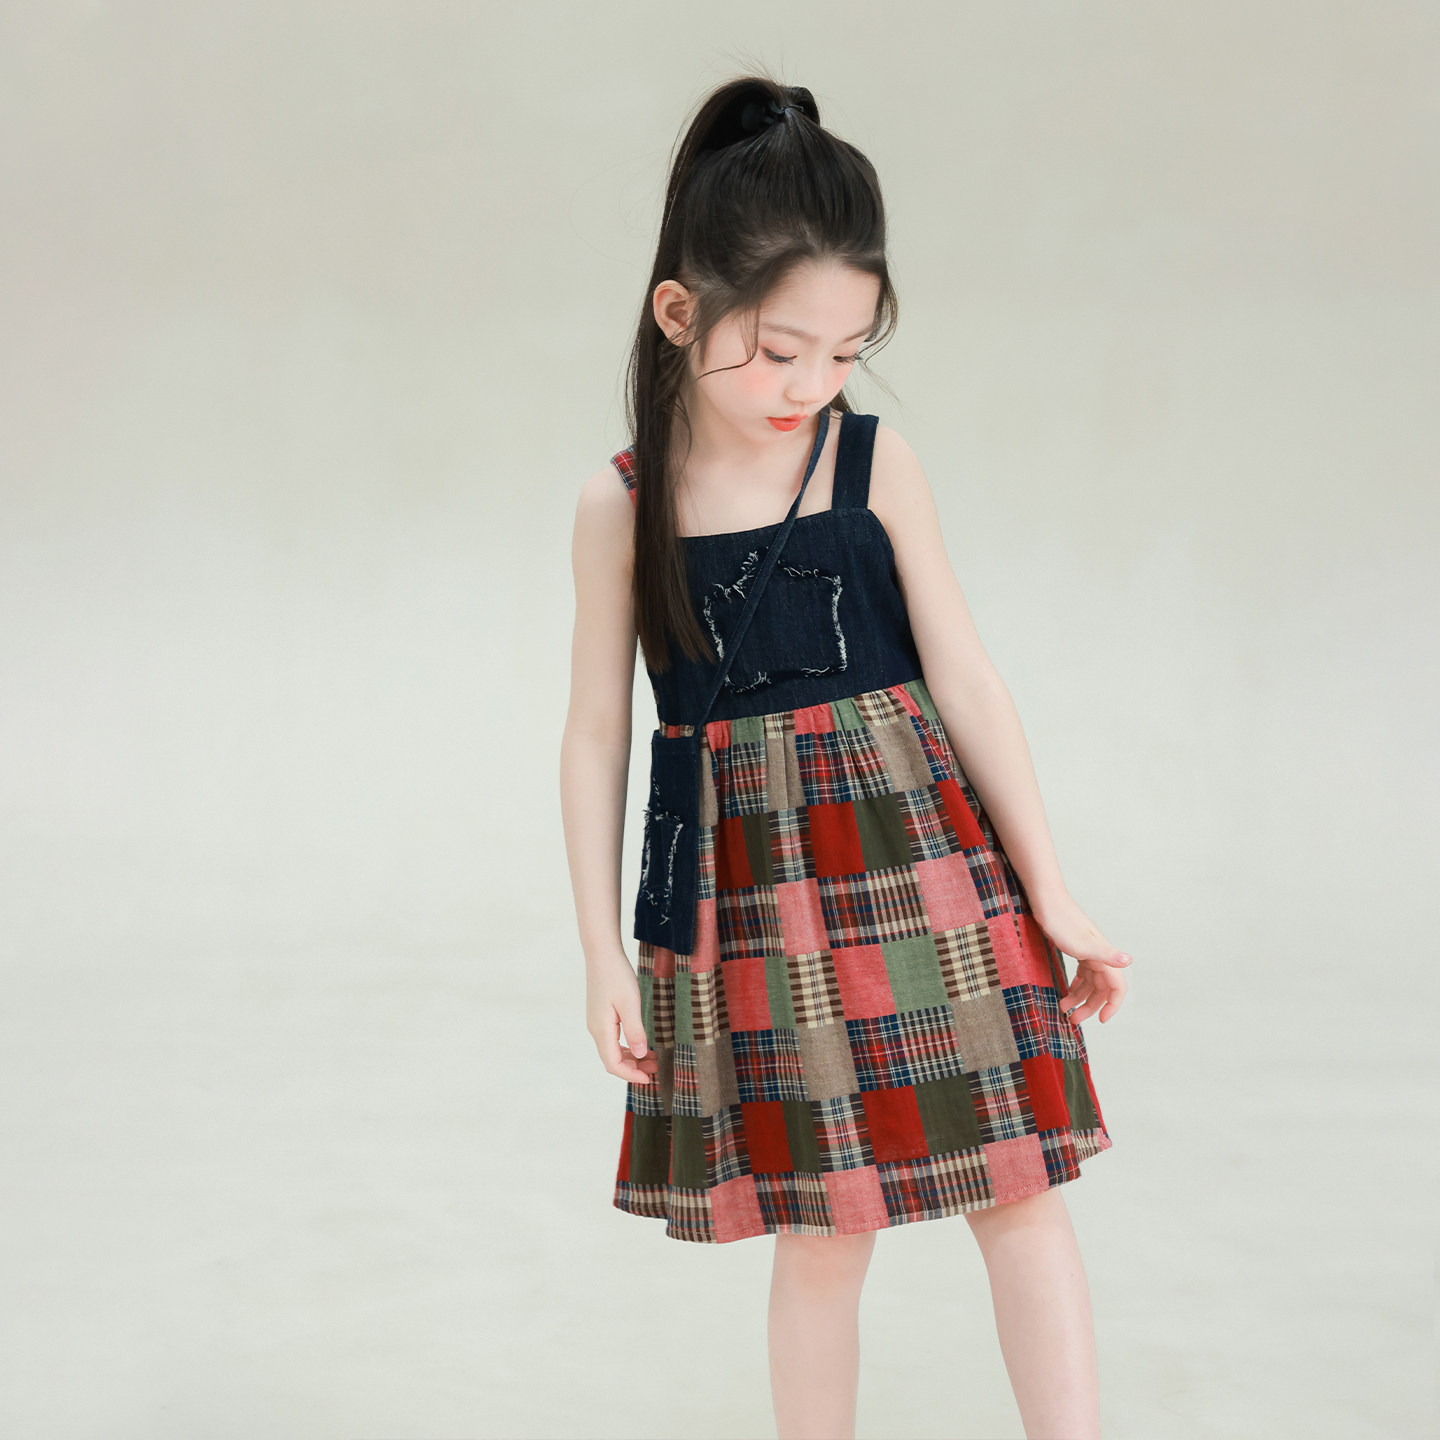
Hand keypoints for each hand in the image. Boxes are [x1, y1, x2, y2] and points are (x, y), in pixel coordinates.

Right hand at [586, 952, 659, 1084]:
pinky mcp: (600, 1016)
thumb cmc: (616, 975)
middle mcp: (596, 1029)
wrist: (602, 954)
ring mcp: (596, 1023)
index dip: (630, 1075)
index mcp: (602, 1029)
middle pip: (612, 1060)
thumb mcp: (630, 1003)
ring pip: (612, 1050)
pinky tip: (639, 1044)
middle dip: (633, 1068)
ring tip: (652, 1058)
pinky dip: (626, 1047)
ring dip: (631, 1058)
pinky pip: (612, 1040)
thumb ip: (635, 1031)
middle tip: (655, 1069)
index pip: (613, 1064)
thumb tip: (640, 1055)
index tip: (649, 1078)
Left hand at [1030, 891, 1132, 1023]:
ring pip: (1090, 982)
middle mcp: (1100, 955)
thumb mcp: (1082, 943)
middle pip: (1102, 989)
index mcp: (1104, 956)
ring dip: (1079, 998)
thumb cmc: (1061, 920)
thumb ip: (1106, 954)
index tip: (1101, 1020)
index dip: (1113, 1005)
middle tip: (1072, 1020)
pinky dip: (1076, 986)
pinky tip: (1067, 993)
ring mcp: (1088, 952)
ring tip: (1063, 1009)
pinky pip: (1082, 973)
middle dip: (1090, 1007)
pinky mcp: (1077, 948)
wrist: (1046, 900)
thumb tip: (1129, 960)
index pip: (1117, 987)